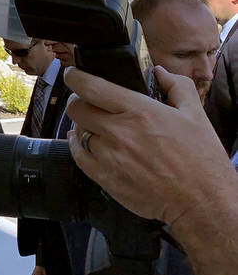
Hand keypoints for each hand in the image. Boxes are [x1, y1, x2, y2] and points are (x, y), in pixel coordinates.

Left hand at [64, 66, 230, 223]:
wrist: (201, 201)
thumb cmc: (201, 159)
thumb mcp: (195, 115)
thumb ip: (177, 87)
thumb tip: (160, 73)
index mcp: (139, 111)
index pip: (92, 87)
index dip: (76, 77)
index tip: (74, 74)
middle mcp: (118, 132)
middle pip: (77, 108)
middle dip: (78, 100)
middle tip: (86, 101)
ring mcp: (108, 156)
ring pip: (77, 132)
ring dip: (83, 125)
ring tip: (95, 124)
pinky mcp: (104, 177)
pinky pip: (78, 156)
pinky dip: (76, 146)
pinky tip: (82, 142)